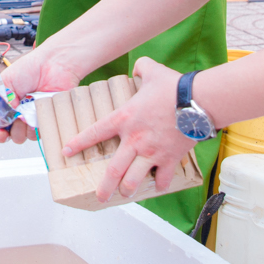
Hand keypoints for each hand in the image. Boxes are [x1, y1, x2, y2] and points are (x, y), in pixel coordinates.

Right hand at [0, 44, 91, 142]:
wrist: (53, 64)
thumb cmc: (29, 68)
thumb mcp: (6, 81)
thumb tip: (1, 120)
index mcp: (9, 104)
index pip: (2, 125)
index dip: (0, 133)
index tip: (0, 133)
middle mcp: (22, 113)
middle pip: (15, 135)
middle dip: (13, 132)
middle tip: (17, 119)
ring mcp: (37, 116)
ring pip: (29, 136)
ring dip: (27, 130)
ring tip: (28, 115)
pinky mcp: (50, 117)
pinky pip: (45, 131)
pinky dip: (40, 127)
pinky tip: (38, 115)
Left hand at [65, 56, 197, 202]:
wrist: (197, 100)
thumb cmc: (174, 87)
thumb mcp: (152, 71)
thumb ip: (142, 68)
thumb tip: (140, 67)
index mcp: (124, 119)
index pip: (94, 133)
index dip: (78, 143)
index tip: (66, 151)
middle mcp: (134, 139)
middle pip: (113, 170)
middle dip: (104, 187)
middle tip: (100, 196)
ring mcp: (151, 152)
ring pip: (133, 179)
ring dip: (128, 189)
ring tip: (124, 194)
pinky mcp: (169, 158)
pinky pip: (162, 178)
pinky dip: (160, 184)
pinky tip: (157, 186)